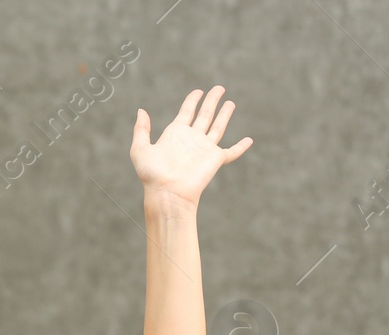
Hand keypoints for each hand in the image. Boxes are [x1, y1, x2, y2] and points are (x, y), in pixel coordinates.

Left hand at [130, 86, 251, 213]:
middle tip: (219, 88)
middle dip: (212, 101)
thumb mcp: (140, 149)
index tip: (198, 91)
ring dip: (224, 114)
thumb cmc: (153, 174)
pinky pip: (232, 152)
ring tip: (230, 102)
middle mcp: (191, 139)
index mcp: (175, 134)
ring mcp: (204, 148)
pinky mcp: (216, 159)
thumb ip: (141, 129)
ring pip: (218, 127)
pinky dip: (241, 147)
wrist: (167, 192)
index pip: (186, 112)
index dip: (192, 100)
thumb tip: (141, 110)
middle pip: (204, 115)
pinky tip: (249, 140)